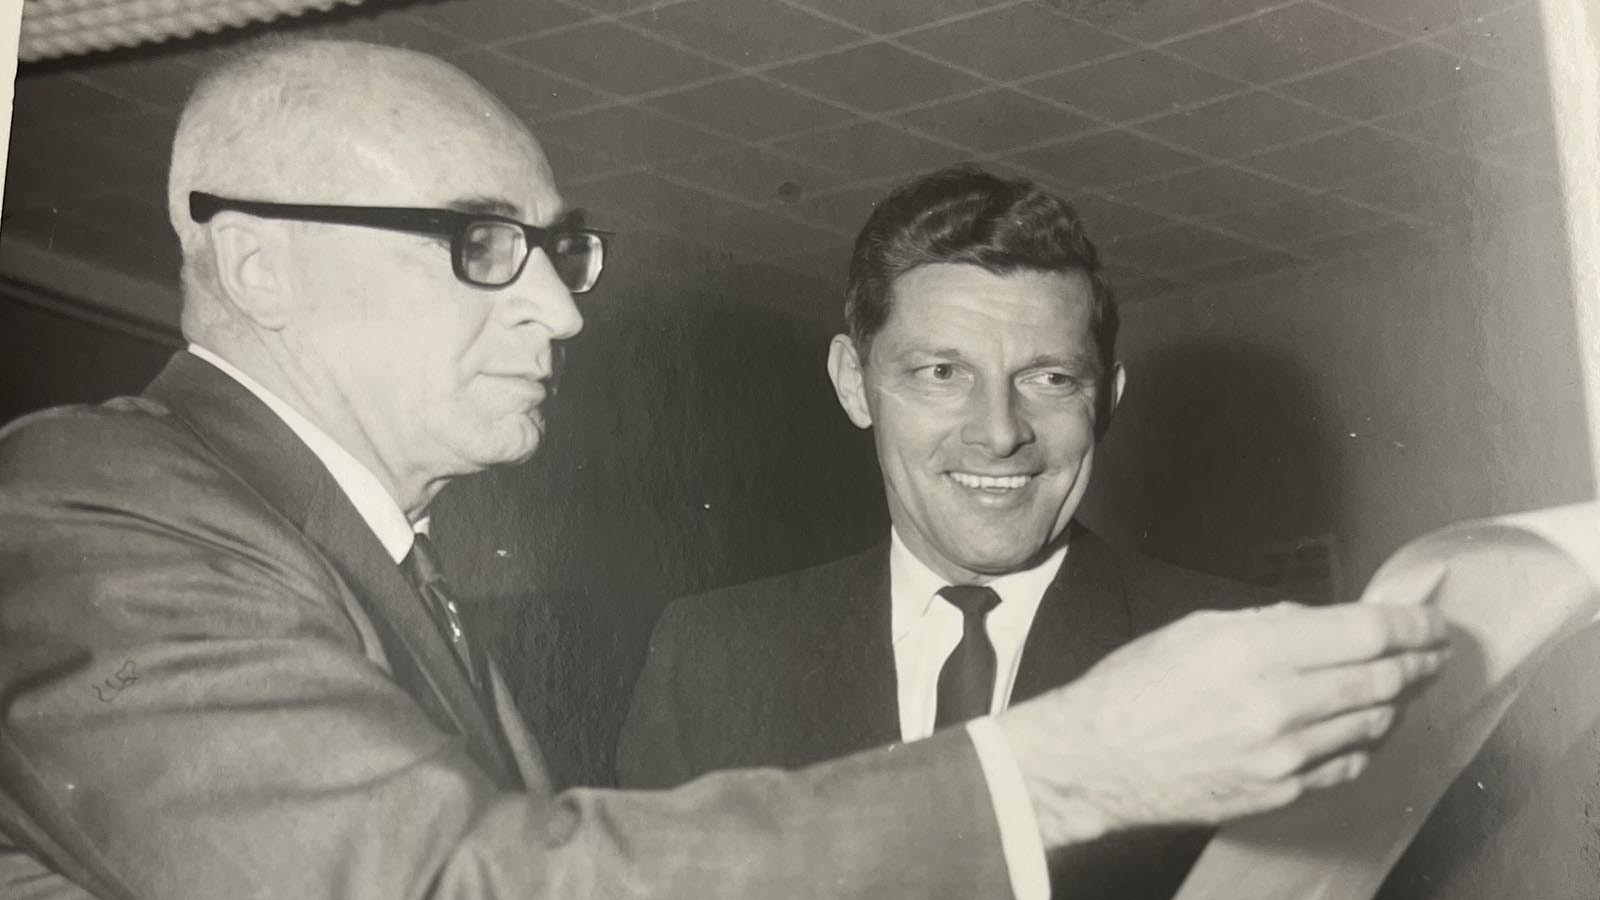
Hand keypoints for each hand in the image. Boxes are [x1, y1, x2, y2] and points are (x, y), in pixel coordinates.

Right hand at [998, 602, 1449, 847]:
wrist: (1095, 761)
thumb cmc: (1133, 690)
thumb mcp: (1195, 630)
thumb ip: (1266, 624)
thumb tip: (1321, 622)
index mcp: (1253, 651)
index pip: (1364, 633)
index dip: (1411, 625)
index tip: (1430, 621)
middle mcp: (1276, 704)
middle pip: (1382, 680)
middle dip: (1419, 662)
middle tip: (1433, 652)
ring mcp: (1282, 755)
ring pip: (1373, 725)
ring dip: (1398, 702)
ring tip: (1404, 686)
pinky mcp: (1279, 792)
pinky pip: (1347, 766)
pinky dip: (1367, 743)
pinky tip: (1367, 728)